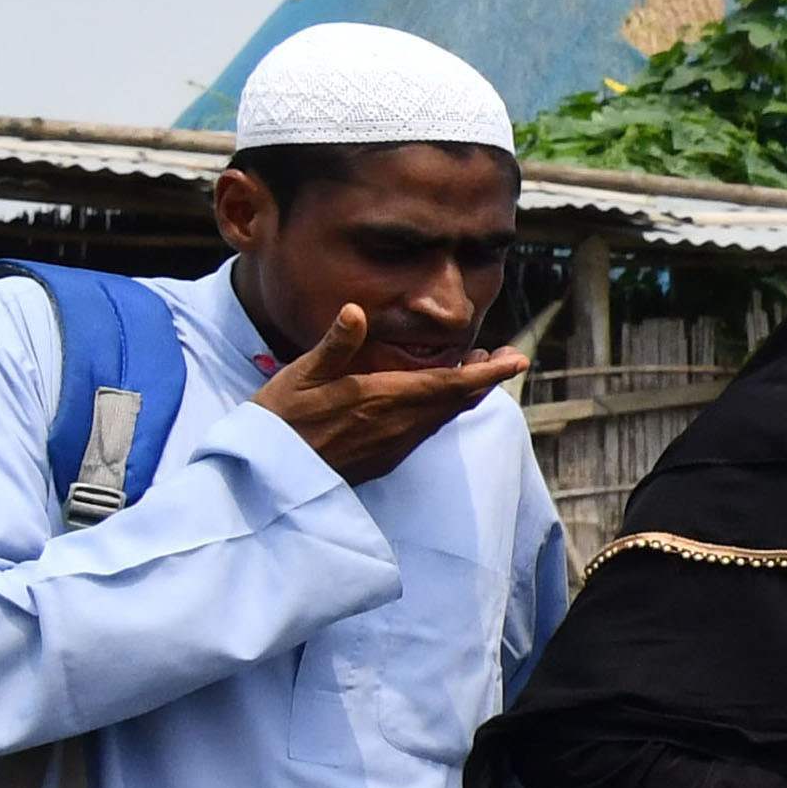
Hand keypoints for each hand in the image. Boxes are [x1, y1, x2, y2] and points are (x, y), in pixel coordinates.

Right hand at [250, 302, 524, 485]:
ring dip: (464, 394)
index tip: (517, 359)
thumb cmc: (280, 419)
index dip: (488, 372)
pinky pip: (426, 432)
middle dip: (485, 379)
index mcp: (383, 399)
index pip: (450, 384)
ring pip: (443, 417)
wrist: (269, 477)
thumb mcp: (300, 375)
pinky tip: (436, 400)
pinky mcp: (385, 460)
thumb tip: (356, 310)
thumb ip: (335, 345)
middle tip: (504, 355)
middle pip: (457, 401)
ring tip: (475, 370)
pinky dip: (442, 412)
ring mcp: (394, 446)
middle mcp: (398, 426)